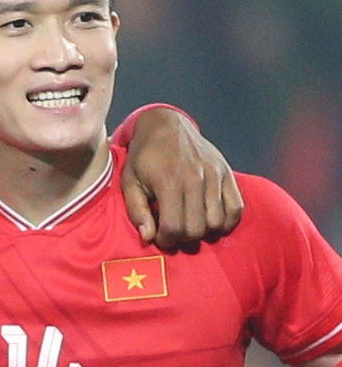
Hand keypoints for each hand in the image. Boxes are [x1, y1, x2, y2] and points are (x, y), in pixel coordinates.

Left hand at [122, 108, 242, 250]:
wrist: (167, 126)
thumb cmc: (144, 157)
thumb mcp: (129, 182)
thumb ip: (136, 211)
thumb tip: (148, 237)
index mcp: (169, 182)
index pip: (174, 228)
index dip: (165, 241)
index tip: (160, 238)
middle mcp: (196, 179)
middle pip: (196, 229)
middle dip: (183, 239)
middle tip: (174, 233)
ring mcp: (215, 175)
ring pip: (217, 222)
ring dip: (203, 231)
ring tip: (190, 225)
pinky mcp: (227, 173)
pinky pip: (237, 207)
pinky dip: (226, 221)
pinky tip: (212, 221)